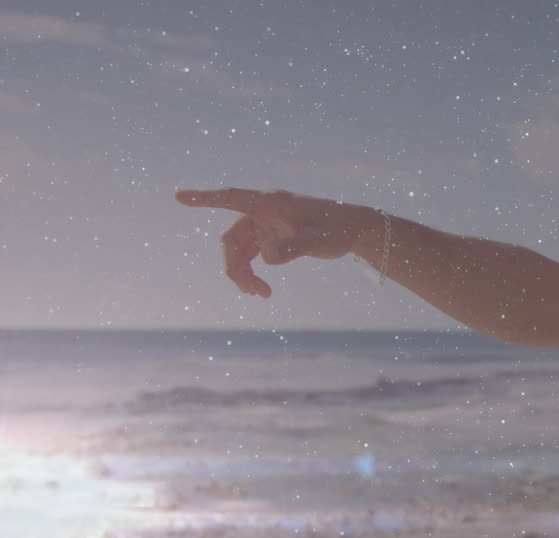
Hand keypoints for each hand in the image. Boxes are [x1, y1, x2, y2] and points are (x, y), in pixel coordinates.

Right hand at [176, 187, 372, 297]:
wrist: (353, 230)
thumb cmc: (338, 229)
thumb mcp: (319, 241)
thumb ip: (293, 248)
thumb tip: (266, 257)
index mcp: (269, 203)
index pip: (230, 197)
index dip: (204, 198)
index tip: (179, 196)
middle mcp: (262, 212)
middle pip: (231, 239)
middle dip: (236, 268)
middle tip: (255, 292)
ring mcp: (264, 225)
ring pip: (238, 251)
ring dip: (243, 274)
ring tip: (263, 294)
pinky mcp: (270, 237)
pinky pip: (249, 255)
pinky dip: (251, 272)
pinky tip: (262, 289)